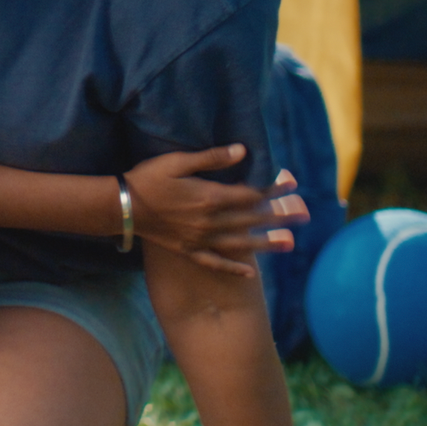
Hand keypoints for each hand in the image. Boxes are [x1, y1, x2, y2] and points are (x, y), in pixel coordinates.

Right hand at [122, 144, 305, 277]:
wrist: (122, 207)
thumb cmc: (148, 178)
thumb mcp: (177, 161)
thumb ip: (211, 158)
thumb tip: (242, 151)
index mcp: (209, 197)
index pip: (249, 193)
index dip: (272, 188)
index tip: (292, 183)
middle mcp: (210, 221)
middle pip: (251, 219)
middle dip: (279, 215)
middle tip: (304, 215)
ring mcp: (200, 239)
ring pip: (240, 243)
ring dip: (266, 244)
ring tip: (290, 244)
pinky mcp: (189, 250)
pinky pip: (216, 263)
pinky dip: (233, 269)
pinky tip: (250, 274)